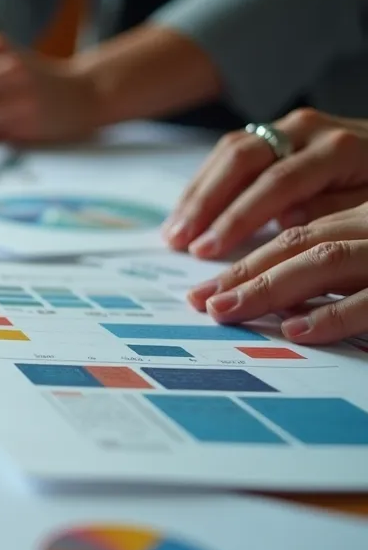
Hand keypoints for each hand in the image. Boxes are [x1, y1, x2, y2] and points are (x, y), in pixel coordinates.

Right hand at [164, 108, 367, 258]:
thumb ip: (332, 212)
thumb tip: (283, 222)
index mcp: (336, 148)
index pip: (277, 182)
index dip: (238, 217)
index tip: (208, 250)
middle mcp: (307, 128)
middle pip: (242, 159)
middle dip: (205, 204)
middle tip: (179, 241)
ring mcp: (288, 127)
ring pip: (229, 152)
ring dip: (197, 194)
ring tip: (174, 232)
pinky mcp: (274, 133)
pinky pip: (230, 153)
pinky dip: (205, 184)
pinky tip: (189, 213)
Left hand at [186, 203, 367, 343]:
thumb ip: (336, 261)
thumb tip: (286, 297)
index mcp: (363, 219)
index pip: (295, 236)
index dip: (247, 262)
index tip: (206, 288)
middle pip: (298, 243)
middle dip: (243, 272)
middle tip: (198, 299)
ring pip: (325, 261)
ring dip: (269, 286)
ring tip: (225, 310)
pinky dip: (331, 314)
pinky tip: (294, 329)